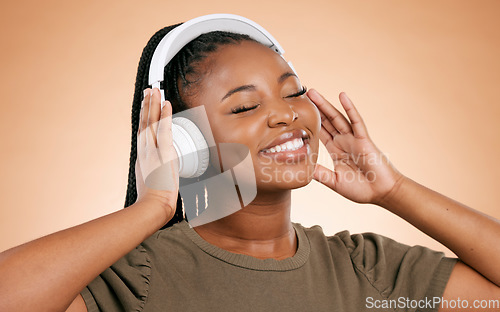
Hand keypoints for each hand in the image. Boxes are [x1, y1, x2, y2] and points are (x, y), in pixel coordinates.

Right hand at [135, 88, 178, 219]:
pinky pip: (165, 130)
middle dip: (147, 104)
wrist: (152, 206)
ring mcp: (153, 151)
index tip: (144, 102)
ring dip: (154, 104)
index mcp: (142, 155)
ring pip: (152, 122)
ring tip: (156, 90)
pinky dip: (165, 116)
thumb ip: (152, 168)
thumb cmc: (153, 198)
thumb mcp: (149, 179)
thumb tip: (156, 165)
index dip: (143, 115)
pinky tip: (166, 104)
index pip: (142, 130)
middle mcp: (145, 150)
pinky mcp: (163, 154)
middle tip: (149, 89)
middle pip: (144, 122)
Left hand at [307, 89, 403, 204]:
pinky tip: (342, 96)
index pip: (321, 132)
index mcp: (337, 151)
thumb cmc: (361, 189)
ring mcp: (354, 139)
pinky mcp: (364, 139)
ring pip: (337, 118)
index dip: (310, 122)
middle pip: (326, 121)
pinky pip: (356, 121)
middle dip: (315, 108)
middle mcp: (344, 142)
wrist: (382, 193)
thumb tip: (302, 169)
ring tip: (313, 93)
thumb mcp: (334, 181)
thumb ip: (320, 173)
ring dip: (325, 105)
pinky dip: (350, 108)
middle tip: (302, 95)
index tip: (298, 112)